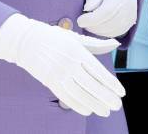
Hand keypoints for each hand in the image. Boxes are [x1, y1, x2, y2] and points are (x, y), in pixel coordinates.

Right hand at [0, 13, 124, 116]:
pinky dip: (78, 105)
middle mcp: (68, 63)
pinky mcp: (50, 82)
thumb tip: (114, 43)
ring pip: (80, 94)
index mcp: (76, 50)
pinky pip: (66, 97)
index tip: (121, 93)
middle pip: (91, 85)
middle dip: (106, 97)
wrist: (26, 41)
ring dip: (94, 104)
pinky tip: (88, 110)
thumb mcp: (73, 36)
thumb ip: (94, 43)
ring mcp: (58, 74)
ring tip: (105, 111)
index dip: (111, 83)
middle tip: (117, 105)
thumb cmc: (53, 37)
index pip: (98, 71)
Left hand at [77, 0, 140, 37]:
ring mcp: (131, 16)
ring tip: (89, 23)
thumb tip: (87, 9)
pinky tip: (97, 26)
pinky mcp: (131, 22)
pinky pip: (117, 33)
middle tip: (82, 21)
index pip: (106, 11)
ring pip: (112, 30)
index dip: (92, 19)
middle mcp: (128, 7)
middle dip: (92, 26)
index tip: (79, 20)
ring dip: (98, 30)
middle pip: (108, 23)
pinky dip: (105, 32)